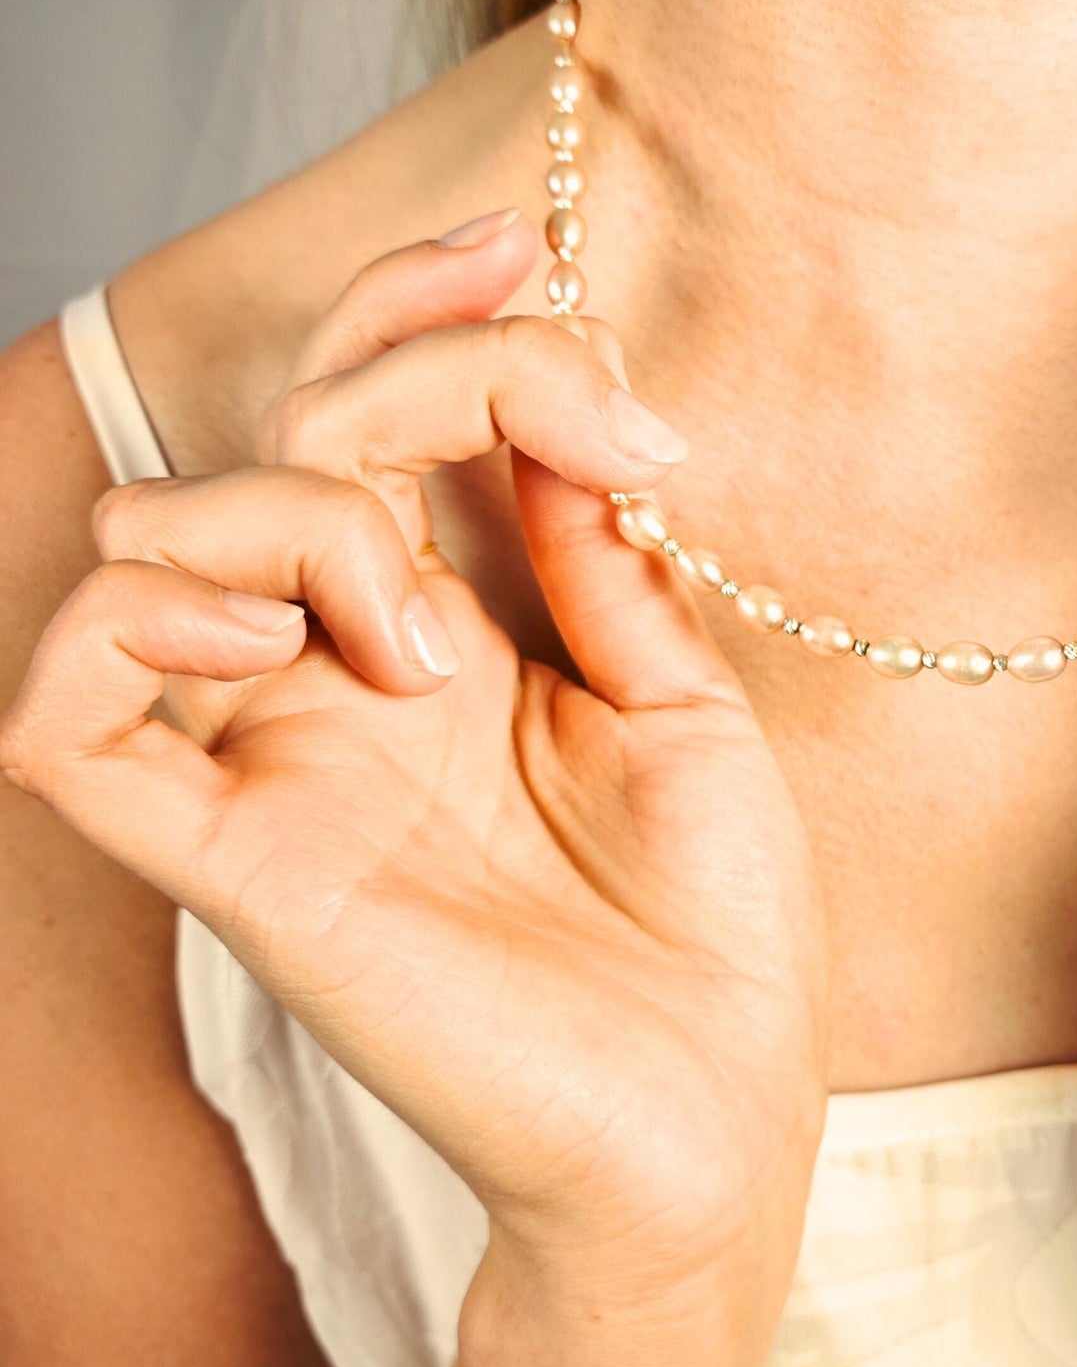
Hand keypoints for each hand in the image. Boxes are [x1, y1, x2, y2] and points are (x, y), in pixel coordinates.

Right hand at [1, 217, 825, 1366]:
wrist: (720, 1116)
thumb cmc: (717, 928)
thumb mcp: (682, 703)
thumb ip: (591, 564)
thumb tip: (553, 420)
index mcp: (457, 636)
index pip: (371, 419)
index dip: (414, 305)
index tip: (523, 250)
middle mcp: (349, 682)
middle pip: (277, 437)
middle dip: (404, 359)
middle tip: (565, 394)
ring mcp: (281, 765)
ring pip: (147, 545)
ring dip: (294, 511)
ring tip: (441, 633)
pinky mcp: (237, 864)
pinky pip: (61, 721)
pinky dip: (134, 626)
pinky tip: (282, 641)